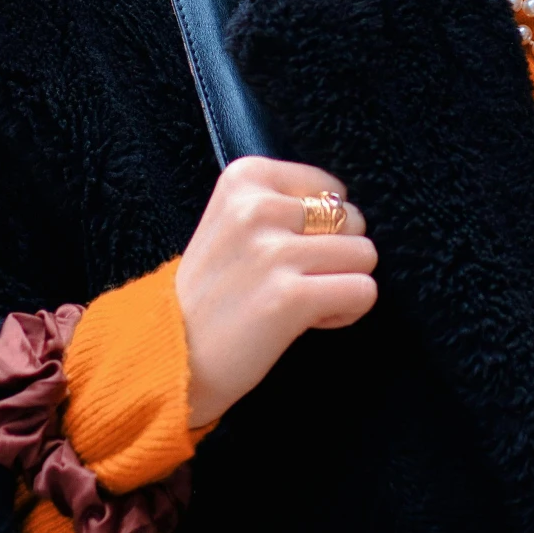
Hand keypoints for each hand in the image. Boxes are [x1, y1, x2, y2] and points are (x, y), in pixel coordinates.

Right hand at [175, 157, 377, 427]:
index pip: (331, 188)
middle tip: (292, 281)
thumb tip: (347, 211)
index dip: (321, 227)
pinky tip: (308, 321)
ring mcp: (273, 252)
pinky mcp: (290, 297)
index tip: (284, 252)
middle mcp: (257, 207)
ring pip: (364, 255)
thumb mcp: (230, 223)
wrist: (169, 354)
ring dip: (341, 284)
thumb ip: (281, 205)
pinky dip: (346, 311)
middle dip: (335, 255)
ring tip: (299, 302)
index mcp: (244, 178)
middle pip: (353, 220)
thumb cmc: (211, 293)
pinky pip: (363, 291)